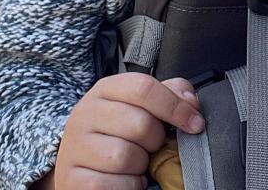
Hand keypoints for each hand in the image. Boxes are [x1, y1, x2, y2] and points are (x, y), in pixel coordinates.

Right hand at [52, 73, 202, 189]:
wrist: (78, 162)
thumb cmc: (116, 131)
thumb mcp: (138, 105)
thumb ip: (168, 94)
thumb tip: (190, 102)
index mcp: (106, 89)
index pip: (144, 88)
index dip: (175, 106)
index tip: (195, 124)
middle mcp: (85, 113)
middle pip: (140, 124)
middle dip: (155, 141)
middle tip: (151, 147)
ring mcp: (75, 146)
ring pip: (124, 157)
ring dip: (140, 167)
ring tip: (136, 163)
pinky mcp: (72, 178)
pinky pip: (113, 185)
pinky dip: (129, 187)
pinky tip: (126, 180)